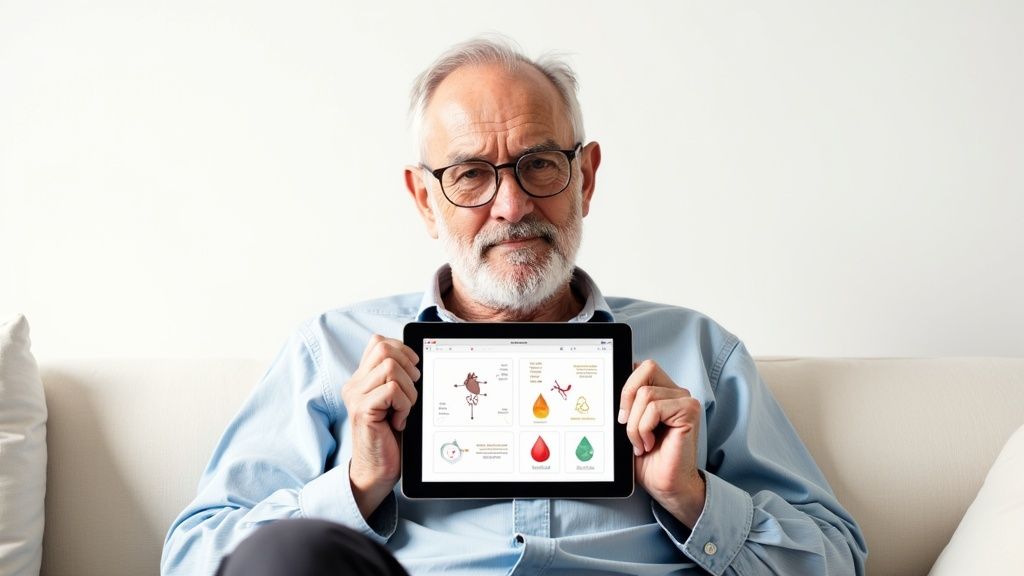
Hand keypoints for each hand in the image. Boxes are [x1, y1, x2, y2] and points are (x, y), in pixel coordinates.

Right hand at [340, 334, 419, 519]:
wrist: (378, 471)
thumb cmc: (392, 438)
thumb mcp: (397, 401)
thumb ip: (399, 378)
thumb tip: (417, 358)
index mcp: (362, 378)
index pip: (380, 342)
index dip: (403, 351)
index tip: (413, 374)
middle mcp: (355, 384)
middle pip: (385, 348)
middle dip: (408, 368)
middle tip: (411, 394)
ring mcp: (356, 396)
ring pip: (391, 367)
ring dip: (409, 390)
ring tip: (404, 411)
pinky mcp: (362, 410)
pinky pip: (393, 390)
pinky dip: (405, 405)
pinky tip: (399, 422)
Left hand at [619, 359, 705, 527]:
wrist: (665, 485)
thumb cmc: (648, 459)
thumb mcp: (628, 427)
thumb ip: (624, 406)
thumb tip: (606, 387)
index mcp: (661, 391)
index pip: (639, 367)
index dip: (624, 384)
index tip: (619, 413)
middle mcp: (675, 392)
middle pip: (645, 368)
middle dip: (627, 396)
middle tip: (624, 423)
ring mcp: (684, 400)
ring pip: (645, 393)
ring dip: (634, 423)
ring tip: (639, 442)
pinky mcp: (689, 411)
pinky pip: (654, 408)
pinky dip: (644, 428)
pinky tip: (649, 443)